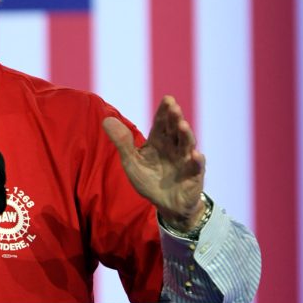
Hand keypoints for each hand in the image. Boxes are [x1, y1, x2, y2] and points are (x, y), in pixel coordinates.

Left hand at [103, 96, 205, 230]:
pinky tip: (195, 154)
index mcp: (159, 141)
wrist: (166, 204)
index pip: (162, 122)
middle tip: (174, 107)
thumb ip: (121, 142)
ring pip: (187, 144)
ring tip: (182, 125)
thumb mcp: (131, 161)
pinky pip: (196, 167)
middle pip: (175, 129)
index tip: (168, 99)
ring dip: (186, 134)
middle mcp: (174, 147)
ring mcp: (185, 160)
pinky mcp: (193, 176)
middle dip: (175, 118)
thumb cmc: (149, 180)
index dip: (165, 111)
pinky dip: (196, 161)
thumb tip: (106, 120)